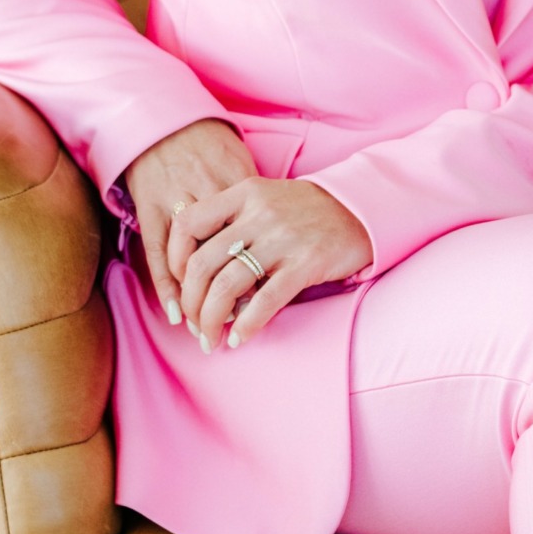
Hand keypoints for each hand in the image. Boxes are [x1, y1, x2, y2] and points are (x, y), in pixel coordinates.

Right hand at [123, 118, 258, 325]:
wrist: (164, 121)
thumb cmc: (209, 148)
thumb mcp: (240, 166)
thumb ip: (256, 202)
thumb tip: (276, 246)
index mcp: (237, 180)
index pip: (254, 235)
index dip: (261, 270)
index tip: (268, 301)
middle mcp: (207, 190)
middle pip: (224, 251)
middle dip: (231, 293)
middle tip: (237, 325)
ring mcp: (175, 198)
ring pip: (191, 258)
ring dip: (199, 298)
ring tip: (207, 329)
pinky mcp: (149, 206)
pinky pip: (156, 253)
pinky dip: (167, 286)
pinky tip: (176, 314)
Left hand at [177, 177, 373, 352]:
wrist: (360, 208)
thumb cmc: (305, 211)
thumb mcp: (264, 200)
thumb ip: (231, 222)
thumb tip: (195, 271)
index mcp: (243, 193)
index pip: (187, 224)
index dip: (173, 261)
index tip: (178, 286)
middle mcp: (259, 213)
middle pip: (202, 264)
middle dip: (191, 303)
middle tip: (193, 326)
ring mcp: (283, 238)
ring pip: (227, 285)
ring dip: (211, 320)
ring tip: (210, 340)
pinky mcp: (306, 263)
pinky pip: (265, 301)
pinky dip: (246, 326)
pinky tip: (239, 338)